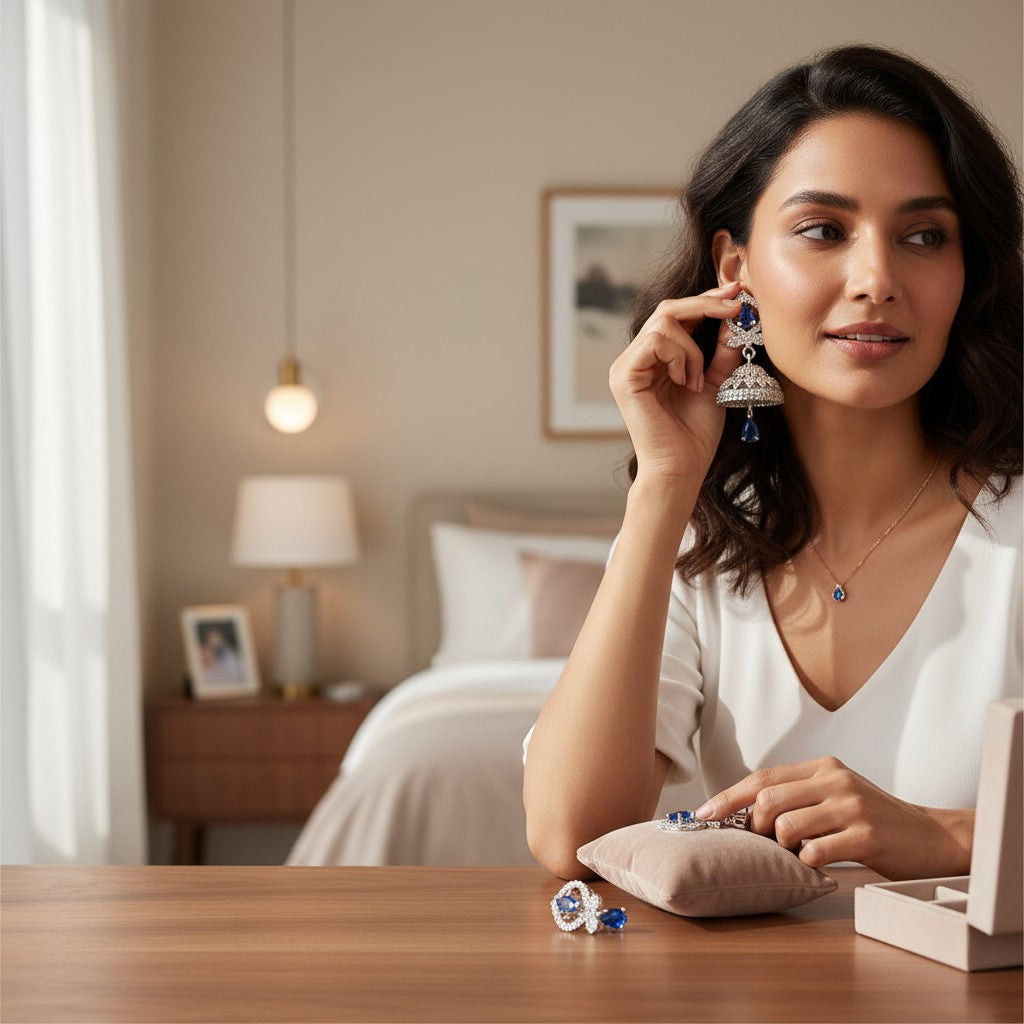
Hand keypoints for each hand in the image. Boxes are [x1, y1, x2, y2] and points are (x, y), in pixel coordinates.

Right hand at [608, 282, 743, 482]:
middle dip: (705, 305)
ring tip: (697, 380)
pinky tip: (685, 382)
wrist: (682, 467)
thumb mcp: (718, 381)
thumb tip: (736, 314)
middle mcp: (634, 359)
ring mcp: (624, 367)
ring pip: (664, 323)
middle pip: (667, 310)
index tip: (737, 293)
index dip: (705, 301)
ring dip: (692, 348)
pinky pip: (656, 341)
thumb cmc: (696, 433)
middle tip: (736, 307)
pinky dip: (679, 356)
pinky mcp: (624, 376)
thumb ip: (722, 349)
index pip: (675, 316)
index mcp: (652, 360)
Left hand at [696, 756, 974, 880]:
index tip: (703, 815)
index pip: (762, 779)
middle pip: (766, 801)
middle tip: (760, 843)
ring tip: (797, 853)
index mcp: (823, 767)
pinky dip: (807, 862)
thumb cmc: (876, 819)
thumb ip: (798, 796)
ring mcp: (850, 807)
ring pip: (785, 827)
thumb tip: (745, 812)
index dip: (728, 798)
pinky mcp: (866, 836)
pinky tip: (818, 864)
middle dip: (753, 827)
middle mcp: (834, 781)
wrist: (933, 836)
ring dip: (781, 847)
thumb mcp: (837, 794)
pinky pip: (815, 852)